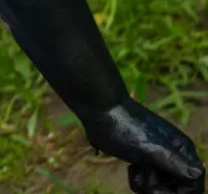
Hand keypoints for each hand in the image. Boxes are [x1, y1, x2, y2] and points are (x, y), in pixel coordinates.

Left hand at [82, 99, 204, 193]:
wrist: (98, 109)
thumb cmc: (123, 127)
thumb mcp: (149, 147)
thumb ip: (174, 162)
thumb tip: (197, 174)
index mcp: (182, 150)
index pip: (194, 183)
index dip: (178, 193)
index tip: (155, 191)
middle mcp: (175, 155)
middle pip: (178, 187)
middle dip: (159, 189)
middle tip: (142, 175)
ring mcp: (158, 157)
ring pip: (162, 186)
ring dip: (147, 185)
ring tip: (134, 169)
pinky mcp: (144, 159)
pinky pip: (149, 181)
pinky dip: (139, 180)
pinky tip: (131, 168)